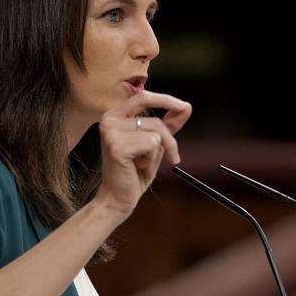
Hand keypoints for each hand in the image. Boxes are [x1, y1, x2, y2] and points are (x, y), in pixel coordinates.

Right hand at [93, 91, 191, 220]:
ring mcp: (110, 131)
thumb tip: (186, 107)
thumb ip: (167, 125)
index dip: (166, 100)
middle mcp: (109, 119)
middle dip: (169, 139)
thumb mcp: (154, 145)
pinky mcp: (117, 146)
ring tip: (143, 164)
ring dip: (158, 152)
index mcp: (115, 115)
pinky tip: (138, 167)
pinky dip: (151, 159)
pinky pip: (151, 144)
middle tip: (173, 156)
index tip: (185, 107)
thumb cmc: (133, 173)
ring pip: (156, 133)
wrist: (118, 198)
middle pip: (155, 120)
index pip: (143, 97)